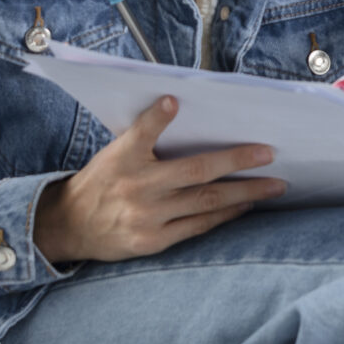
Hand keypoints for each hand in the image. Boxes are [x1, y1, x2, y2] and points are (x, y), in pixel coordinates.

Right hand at [32, 95, 284, 265]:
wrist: (69, 225)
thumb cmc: (102, 180)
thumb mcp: (114, 151)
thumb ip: (146, 135)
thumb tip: (180, 108)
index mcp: (123, 159)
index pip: (141, 133)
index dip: (156, 118)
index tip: (173, 101)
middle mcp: (137, 188)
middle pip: (195, 172)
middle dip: (236, 161)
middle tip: (269, 153)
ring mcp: (146, 218)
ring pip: (205, 202)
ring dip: (244, 192)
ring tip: (273, 185)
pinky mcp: (152, 242)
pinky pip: (198, 226)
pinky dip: (225, 215)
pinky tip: (245, 205)